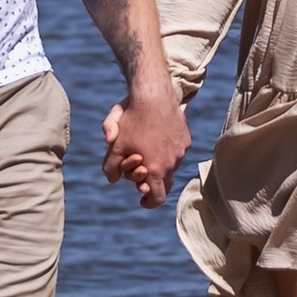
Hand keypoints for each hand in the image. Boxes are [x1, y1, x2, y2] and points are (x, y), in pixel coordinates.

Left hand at [103, 87, 190, 207]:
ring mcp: (181, 151)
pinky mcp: (186, 138)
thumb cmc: (132, 121)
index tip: (142, 199)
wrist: (153, 94)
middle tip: (140, 172)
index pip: (158, 198)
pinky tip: (156, 136)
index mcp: (155, 170)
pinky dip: (167, 150)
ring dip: (160, 164)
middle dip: (151, 181)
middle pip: (165, 182)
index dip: (150, 202)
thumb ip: (110, 167)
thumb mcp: (114, 145)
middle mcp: (172, 163)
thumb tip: (112, 179)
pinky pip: (177, 151)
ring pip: (171, 166)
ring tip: (146, 148)